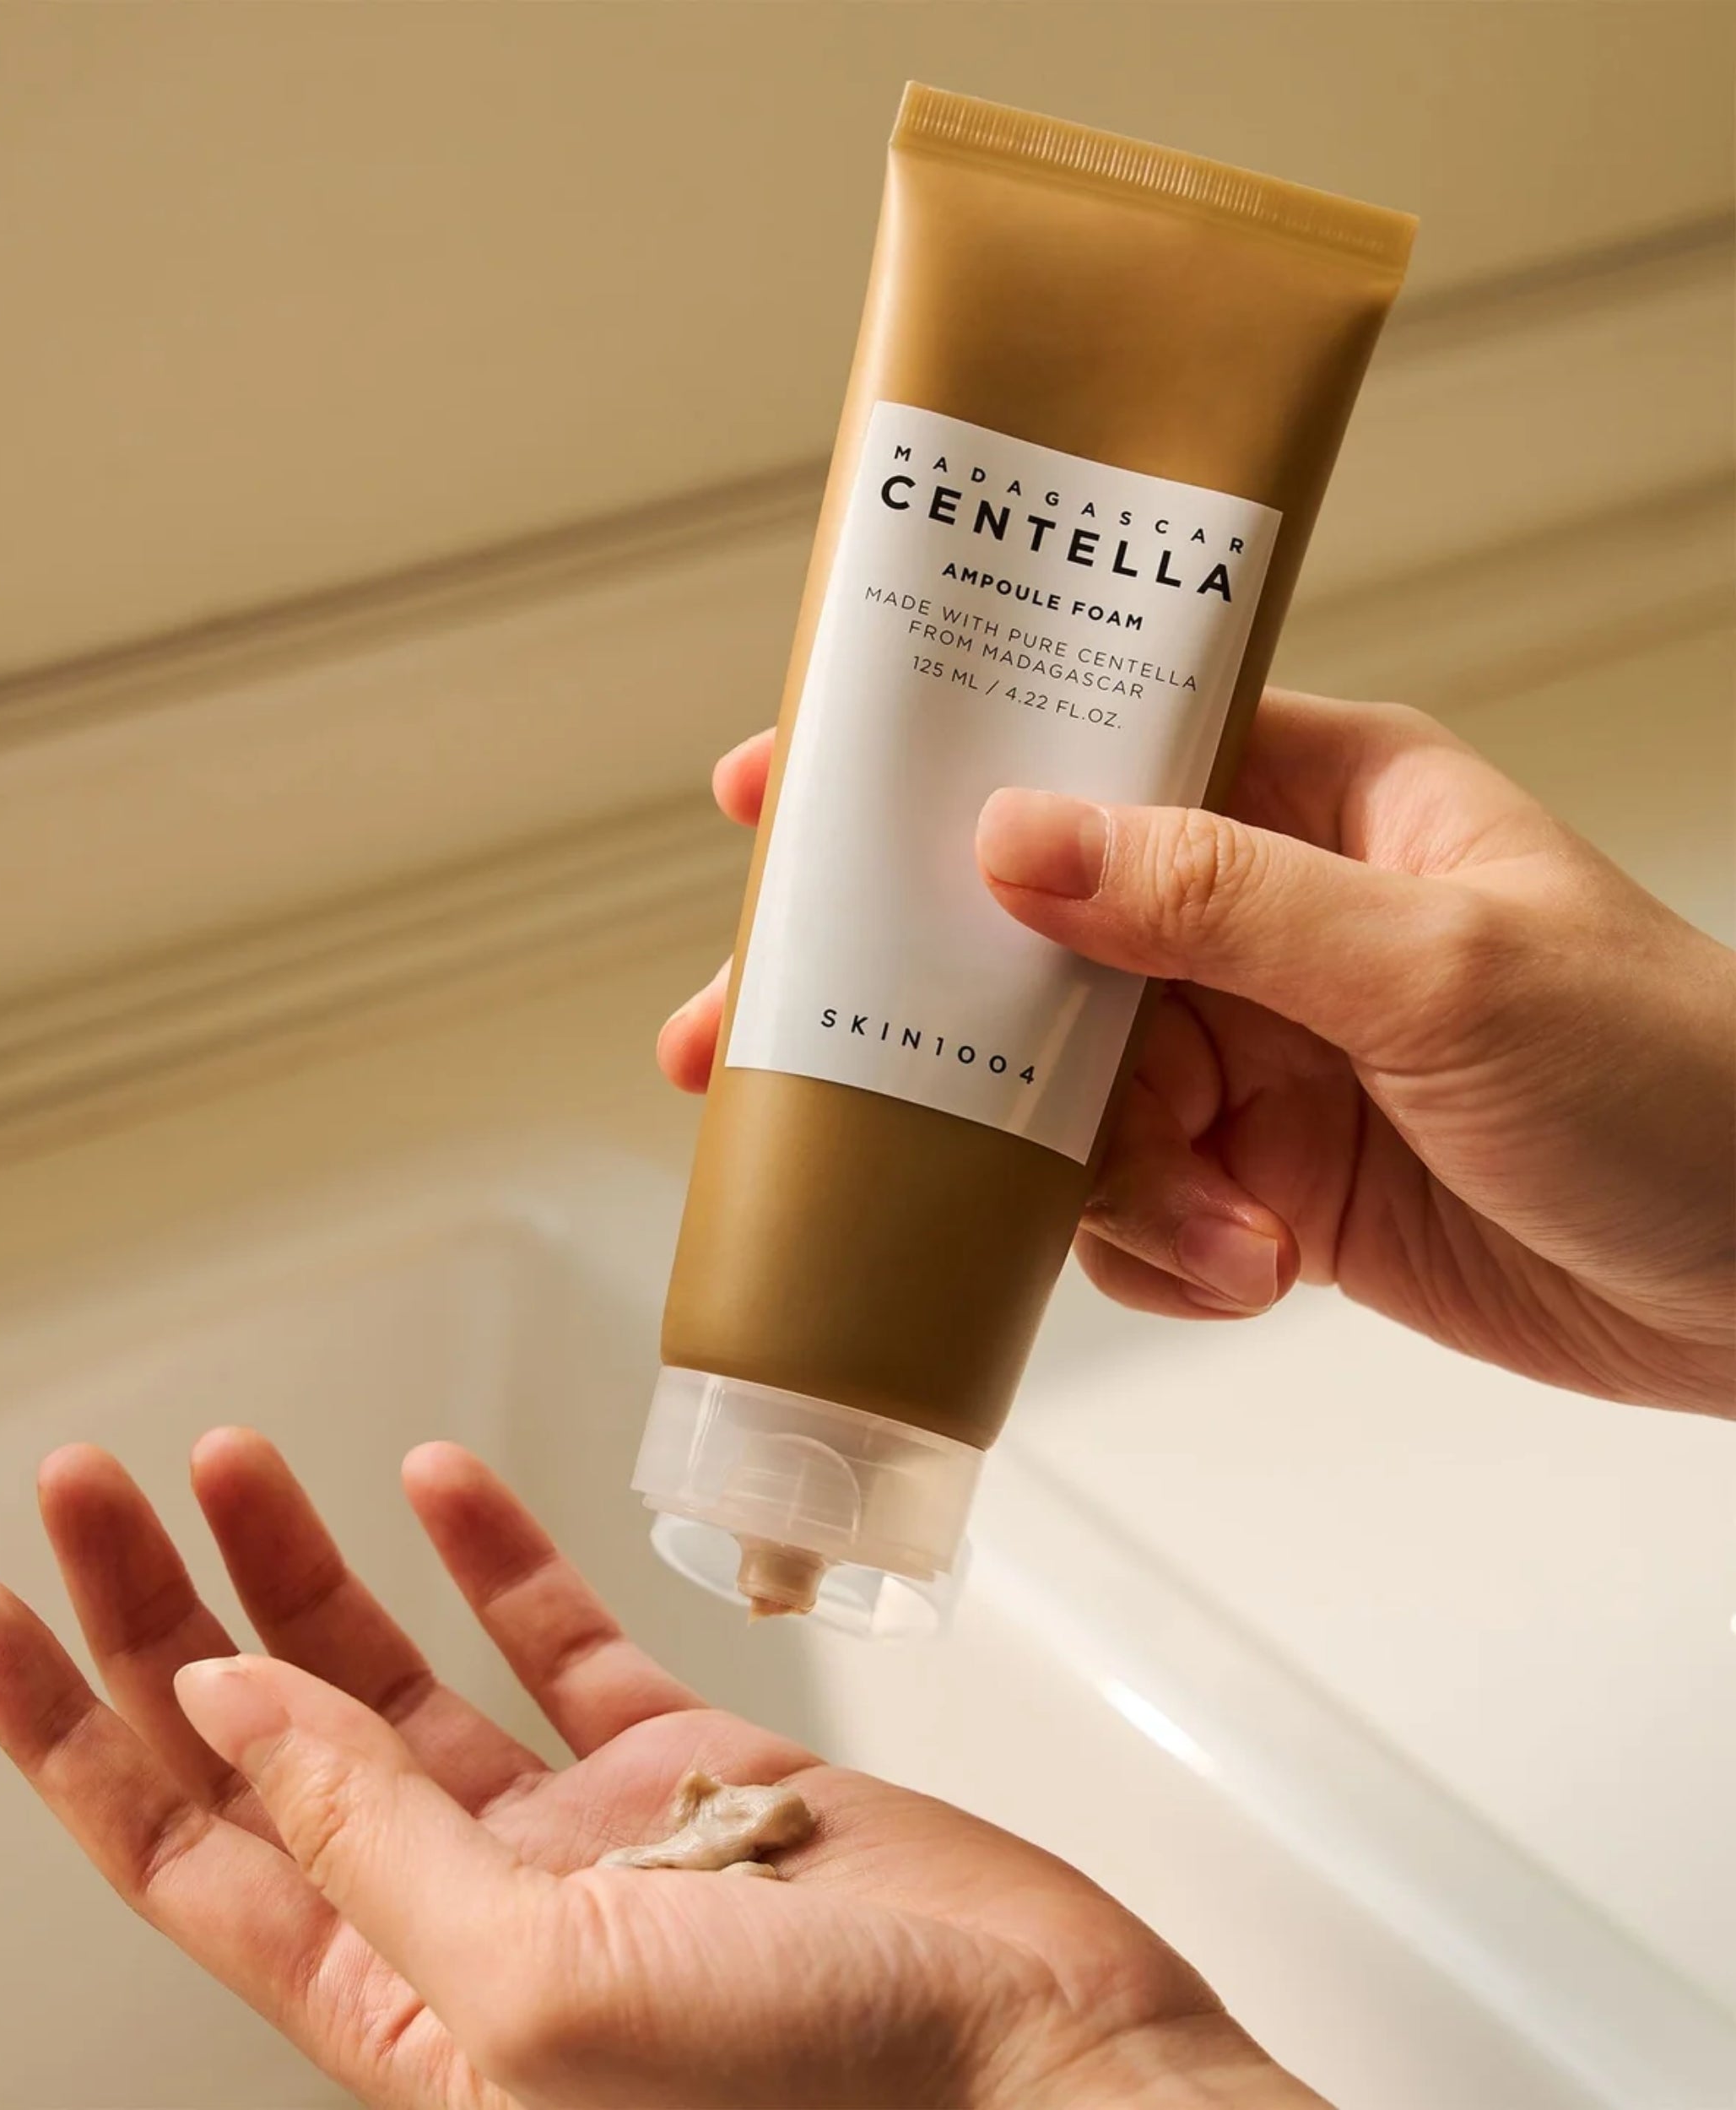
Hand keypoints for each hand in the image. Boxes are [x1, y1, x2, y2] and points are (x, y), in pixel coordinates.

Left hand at [0, 1432, 1316, 2108]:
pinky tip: (442, 1475)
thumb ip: (371, 1846)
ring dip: (309, 1563)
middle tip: (95, 1476)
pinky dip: (494, 1555)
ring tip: (235, 1453)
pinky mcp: (687, 1766)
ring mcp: (578, 1839)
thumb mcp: (535, 1993)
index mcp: (401, 2007)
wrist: (1056, 2073)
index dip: (61, 1723)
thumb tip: (223, 1708)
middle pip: (265, 1741)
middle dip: (167, 1605)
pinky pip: (556, 1645)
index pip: (176, 1844)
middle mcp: (468, 1920)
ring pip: (395, 1677)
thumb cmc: (821, 2099)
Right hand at [659, 693, 1735, 1415]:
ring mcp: (1254, 1053)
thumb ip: (1219, 903)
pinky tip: (1251, 1268)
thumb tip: (1012, 841)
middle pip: (1025, 941)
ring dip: (1097, 1180)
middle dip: (917, 1009)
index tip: (778, 791)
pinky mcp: (1261, 1178)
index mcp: (1310, 801)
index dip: (928, 763)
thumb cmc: (1677, 1083)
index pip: (1086, 747)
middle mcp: (1260, 917)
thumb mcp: (1446, 967)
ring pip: (1062, 1098)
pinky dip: (1165, 1255)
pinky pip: (1131, 1209)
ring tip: (1212, 1228)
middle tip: (755, 1053)